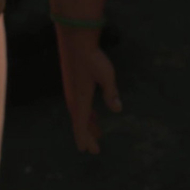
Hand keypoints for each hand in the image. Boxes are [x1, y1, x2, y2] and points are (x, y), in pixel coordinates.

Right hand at [55, 27, 121, 153]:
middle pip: (80, 123)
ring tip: (98, 135)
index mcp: (80, 98)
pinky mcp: (75, 85)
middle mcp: (74, 97)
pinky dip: (87, 114)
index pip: (80, 125)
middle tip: (94, 150)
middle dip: (87, 136)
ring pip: (81, 114)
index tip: (87, 151)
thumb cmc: (93, 57)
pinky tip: (94, 117)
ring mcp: (73, 91)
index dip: (83, 138)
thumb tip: (117, 109)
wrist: (76, 39)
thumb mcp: (107, 76)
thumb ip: (111, 93)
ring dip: (88, 125)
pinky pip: (81, 105)